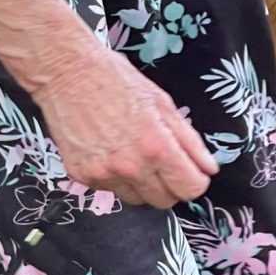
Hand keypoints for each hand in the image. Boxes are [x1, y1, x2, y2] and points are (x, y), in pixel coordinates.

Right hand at [31, 43, 219, 208]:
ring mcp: (103, 174)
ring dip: (144, 185)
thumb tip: (209, 168)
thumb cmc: (117, 82)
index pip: (190, 189)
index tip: (192, 171)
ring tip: (136, 155)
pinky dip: (117, 178)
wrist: (67, 73)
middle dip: (171, 185)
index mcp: (157, 148)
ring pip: (137, 199)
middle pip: (165, 201)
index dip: (196, 181)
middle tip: (165, 163)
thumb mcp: (164, 105)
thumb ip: (190, 142)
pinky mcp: (81, 176)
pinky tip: (113, 153)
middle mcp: (130, 167)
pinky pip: (110, 190)